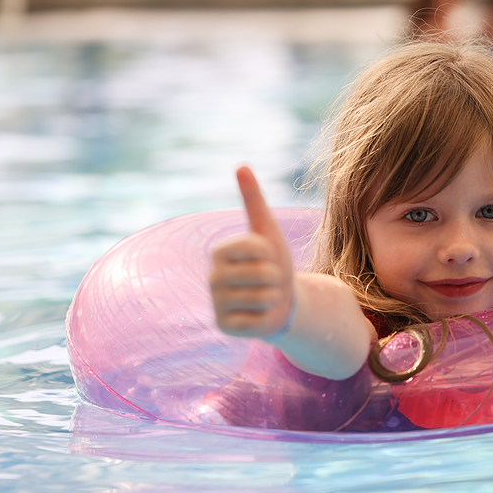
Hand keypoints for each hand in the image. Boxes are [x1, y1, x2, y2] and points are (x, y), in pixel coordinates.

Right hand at [210, 165, 294, 338]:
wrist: (280, 300)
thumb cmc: (273, 261)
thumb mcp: (267, 229)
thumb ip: (253, 199)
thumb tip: (241, 165)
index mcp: (219, 251)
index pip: (258, 247)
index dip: (272, 252)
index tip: (266, 257)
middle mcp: (212, 278)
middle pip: (264, 274)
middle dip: (276, 277)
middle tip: (268, 281)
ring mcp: (216, 304)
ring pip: (265, 297)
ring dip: (273, 297)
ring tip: (265, 296)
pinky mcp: (225, 327)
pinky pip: (259, 321)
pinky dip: (267, 317)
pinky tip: (258, 315)